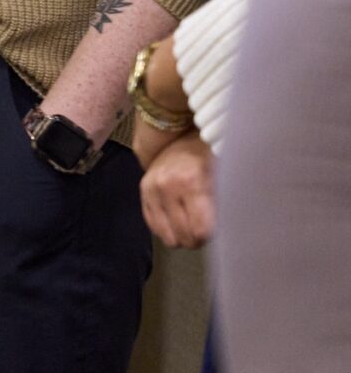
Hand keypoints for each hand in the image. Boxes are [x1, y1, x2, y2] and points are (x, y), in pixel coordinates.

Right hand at [141, 133, 215, 248]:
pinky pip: (153, 226)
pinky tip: (179, 219)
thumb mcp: (223, 174)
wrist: (181, 133)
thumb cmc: (209, 154)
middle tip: (207, 228)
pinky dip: (168, 229)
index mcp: (191, 182)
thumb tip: (230, 231)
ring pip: (167, 237)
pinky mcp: (142, 192)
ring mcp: (151, 190)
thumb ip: (224, 202)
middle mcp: (166, 187)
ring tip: (193, 224)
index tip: (219, 229)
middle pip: (184, 236)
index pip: (201, 230)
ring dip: (182, 235)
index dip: (212, 235)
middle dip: (198, 238)